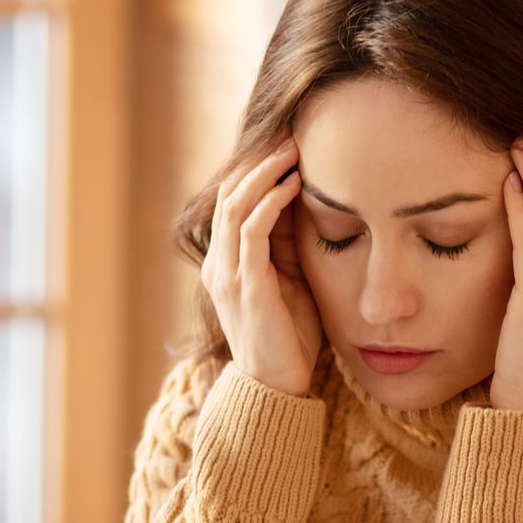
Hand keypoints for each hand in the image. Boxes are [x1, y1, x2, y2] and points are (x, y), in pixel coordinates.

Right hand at [200, 133, 322, 395]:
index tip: (286, 144)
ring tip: (293, 150)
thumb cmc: (288, 339)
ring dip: (265, 174)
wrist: (276, 388)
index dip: (255, 170)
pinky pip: (252, 233)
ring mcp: (228, 275)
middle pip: (229, 194)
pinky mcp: (247, 287)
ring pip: (236, 207)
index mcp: (224, 264)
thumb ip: (286, 250)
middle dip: (259, 162)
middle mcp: (218, 265)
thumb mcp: (289, 284)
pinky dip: (271, 203)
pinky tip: (293, 186)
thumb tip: (305, 209)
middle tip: (290, 134)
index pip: (232, 202)